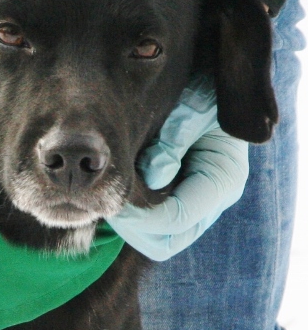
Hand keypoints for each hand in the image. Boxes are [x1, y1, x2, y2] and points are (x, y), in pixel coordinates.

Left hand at [108, 76, 249, 260]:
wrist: (211, 88)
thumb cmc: (204, 94)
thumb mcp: (191, 109)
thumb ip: (173, 142)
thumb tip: (155, 177)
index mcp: (223, 179)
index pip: (177, 219)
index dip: (140, 217)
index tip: (113, 200)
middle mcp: (213, 200)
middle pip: (166, 242)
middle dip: (133, 227)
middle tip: (106, 202)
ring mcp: (198, 205)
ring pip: (157, 240)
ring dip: (131, 225)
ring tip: (112, 195)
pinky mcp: (181, 201)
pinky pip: (153, 226)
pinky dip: (134, 217)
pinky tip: (120, 191)